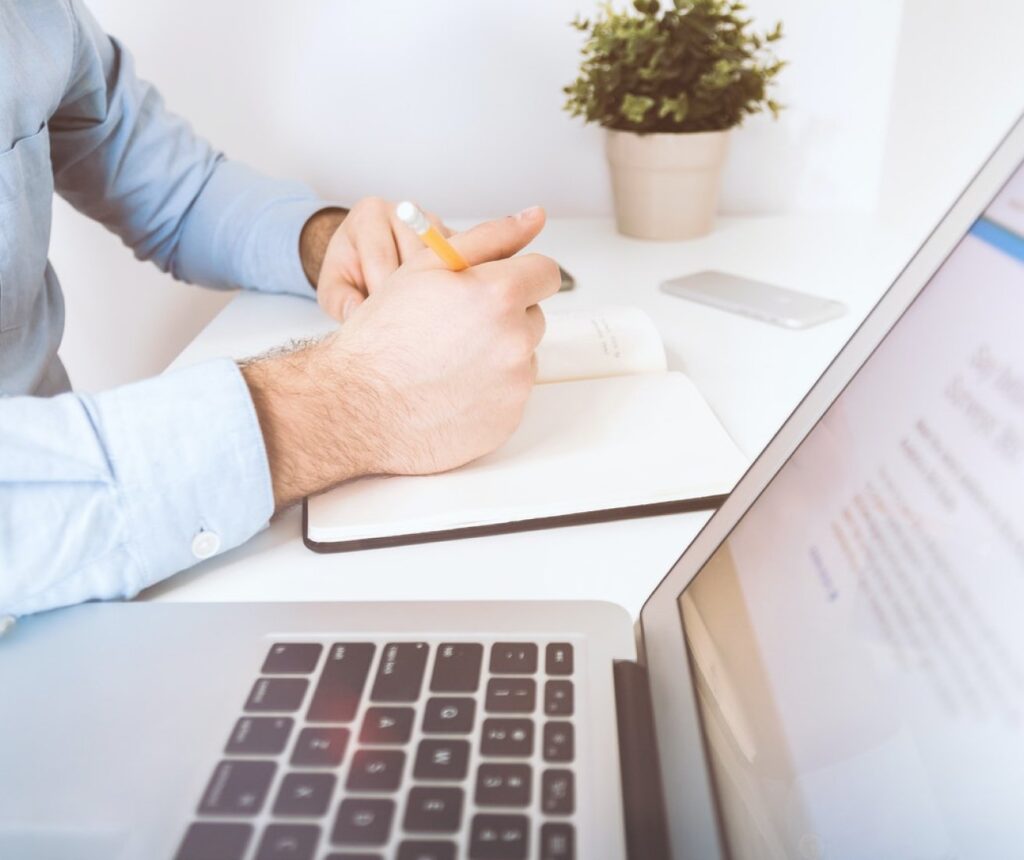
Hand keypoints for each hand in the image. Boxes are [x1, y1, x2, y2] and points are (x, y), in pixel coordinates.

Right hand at [243, 206, 558, 508]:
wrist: (358, 406)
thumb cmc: (384, 335)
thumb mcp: (426, 267)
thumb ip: (489, 237)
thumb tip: (535, 216)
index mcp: (499, 294)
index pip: (545, 273)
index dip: (518, 276)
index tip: (496, 286)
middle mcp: (515, 340)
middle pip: (533, 317)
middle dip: (504, 317)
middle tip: (455, 327)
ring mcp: (514, 385)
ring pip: (522, 357)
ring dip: (497, 354)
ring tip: (447, 361)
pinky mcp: (508, 420)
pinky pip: (511, 395)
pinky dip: (489, 392)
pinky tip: (450, 390)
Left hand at [300, 197, 451, 321]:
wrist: (368, 258)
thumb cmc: (350, 272)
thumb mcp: (332, 288)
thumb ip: (340, 300)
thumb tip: (356, 313)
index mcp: (369, 214)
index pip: (381, 257)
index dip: (381, 295)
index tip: (380, 322)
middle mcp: (405, 211)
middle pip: (416, 259)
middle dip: (409, 295)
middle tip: (403, 325)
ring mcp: (434, 222)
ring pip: (442, 262)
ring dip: (434, 292)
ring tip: (421, 317)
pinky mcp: (456, 237)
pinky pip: (462, 264)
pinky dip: (453, 287)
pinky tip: (440, 307)